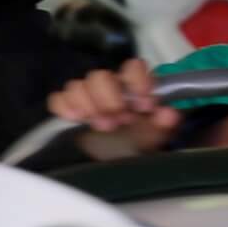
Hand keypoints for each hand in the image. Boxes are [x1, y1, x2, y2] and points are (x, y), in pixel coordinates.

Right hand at [49, 59, 179, 155]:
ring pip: (77, 85)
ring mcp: (87, 97)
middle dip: (109, 100)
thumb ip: (164, 123)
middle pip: (99, 76)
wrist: (118, 160)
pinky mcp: (69, 109)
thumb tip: (169, 113)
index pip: (132, 66)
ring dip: (89, 106)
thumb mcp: (155, 135)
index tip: (144, 106)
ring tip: (103, 126)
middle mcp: (109, 87)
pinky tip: (75, 119)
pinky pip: (58, 99)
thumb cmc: (138, 141)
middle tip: (120, 120)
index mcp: (132, 86)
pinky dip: (65, 107)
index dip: (138, 82)